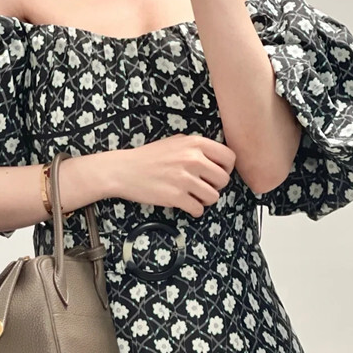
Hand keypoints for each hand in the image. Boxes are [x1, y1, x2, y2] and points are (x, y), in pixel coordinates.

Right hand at [112, 133, 235, 217]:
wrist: (124, 170)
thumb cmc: (148, 157)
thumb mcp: (175, 142)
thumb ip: (196, 147)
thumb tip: (215, 157)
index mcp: (195, 144)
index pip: (229, 157)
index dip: (226, 168)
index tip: (217, 174)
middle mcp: (193, 159)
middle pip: (223, 180)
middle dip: (215, 186)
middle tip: (202, 187)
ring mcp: (184, 179)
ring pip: (213, 197)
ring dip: (205, 200)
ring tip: (193, 196)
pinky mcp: (176, 196)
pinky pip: (198, 209)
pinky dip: (194, 210)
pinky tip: (185, 204)